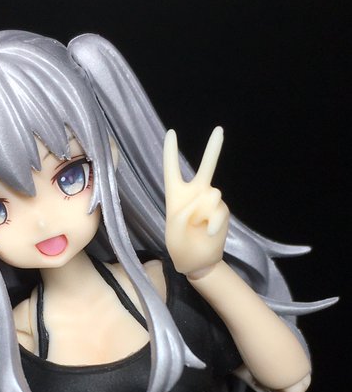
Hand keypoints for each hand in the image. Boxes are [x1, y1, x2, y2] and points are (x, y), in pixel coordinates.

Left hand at [164, 127, 229, 275]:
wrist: (197, 262)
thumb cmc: (179, 246)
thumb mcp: (173, 229)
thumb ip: (186, 211)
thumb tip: (207, 199)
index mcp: (175, 196)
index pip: (172, 170)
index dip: (170, 152)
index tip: (171, 133)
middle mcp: (195, 194)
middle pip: (206, 167)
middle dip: (214, 149)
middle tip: (219, 129)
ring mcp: (210, 202)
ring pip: (212, 194)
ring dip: (203, 211)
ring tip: (198, 226)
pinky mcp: (222, 211)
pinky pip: (219, 210)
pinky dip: (214, 222)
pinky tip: (209, 232)